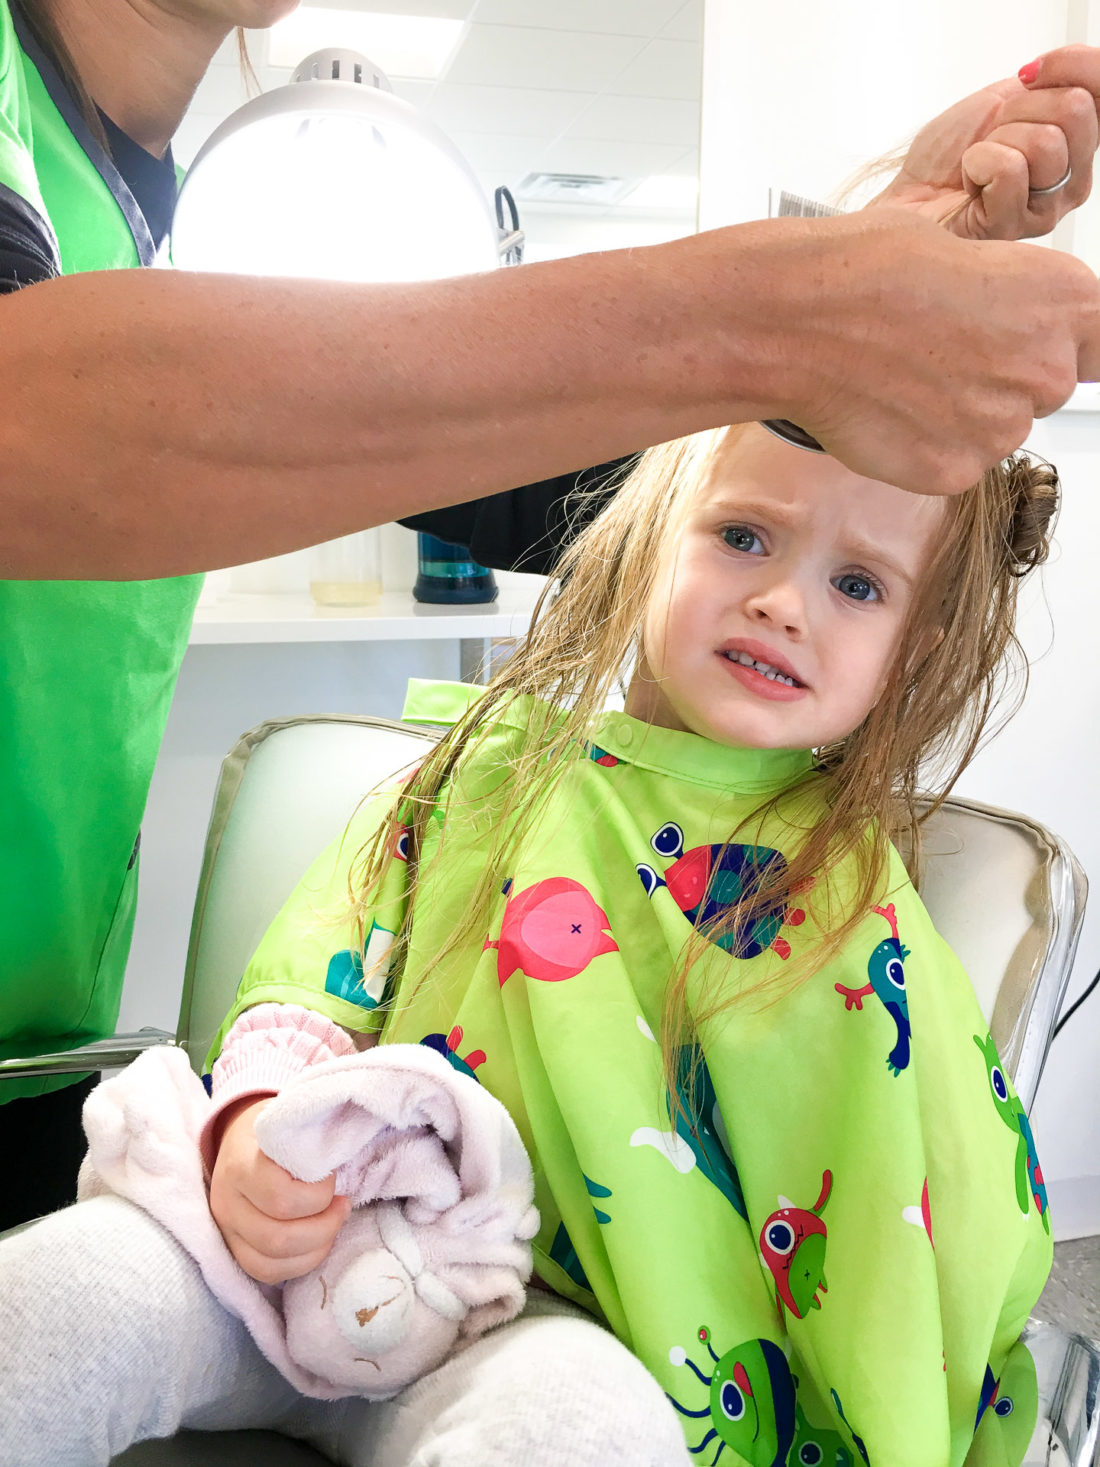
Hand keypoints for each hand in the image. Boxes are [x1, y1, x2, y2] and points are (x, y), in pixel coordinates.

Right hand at [208, 1095, 350, 1284]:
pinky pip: (265, 1273)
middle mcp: (226, 1202)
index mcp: (240, 1164)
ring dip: (316, 1248)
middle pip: (277, 1239)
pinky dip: (300, 1264)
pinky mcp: (233, 1249)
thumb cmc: (276, 1130)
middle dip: (323, 1227)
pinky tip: (318, 1241)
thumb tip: (346, 1151)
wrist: (238, 1138)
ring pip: (271, 1263)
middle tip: (343, 1205)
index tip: (333, 1178)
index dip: (318, 1195)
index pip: (281, 1198)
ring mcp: (226, 1230)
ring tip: (333, 1222)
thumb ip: (313, 1139)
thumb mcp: (291, 1121)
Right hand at [758, 210, 1099, 493]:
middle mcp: (1046, 368)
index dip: (1050, 348)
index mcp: (1063, 299)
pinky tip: (886, 410)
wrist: (805, 320)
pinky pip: (951, 465)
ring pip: (991, 431)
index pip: (1097, 347)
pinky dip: (921, 447)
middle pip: (1039, 392)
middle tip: (935, 357)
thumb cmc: (866, 273)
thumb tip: (993, 324)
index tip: (1025, 353)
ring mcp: (1002, 427)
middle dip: (996, 380)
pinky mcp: (956, 471)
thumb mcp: (962, 250)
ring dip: (955, 416)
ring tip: (899, 380)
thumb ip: (1003, 299)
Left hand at [872, 46, 1099, 239]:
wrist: (908, 196)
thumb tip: (1070, 65)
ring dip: (996, 140)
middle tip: (992, 134)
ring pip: (1045, 142)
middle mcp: (1073, 178)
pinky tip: (969, 184)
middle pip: (1075, 110)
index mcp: (1078, 143)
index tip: (1027, 74)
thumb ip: (1050, 84)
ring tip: (979, 162)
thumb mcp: (1004, 99)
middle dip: (1020, 109)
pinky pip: (1010, 170)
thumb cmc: (948, 157)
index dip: (1073, 65)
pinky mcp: (1015, 226)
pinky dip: (977, 163)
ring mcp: (1048, 207)